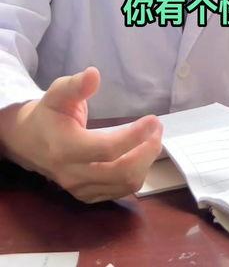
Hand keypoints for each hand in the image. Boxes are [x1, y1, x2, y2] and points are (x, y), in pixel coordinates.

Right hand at [0, 67, 162, 202]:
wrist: (28, 142)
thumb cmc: (48, 113)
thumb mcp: (57, 93)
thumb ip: (75, 85)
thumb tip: (94, 74)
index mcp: (65, 148)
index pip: (107, 149)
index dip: (134, 136)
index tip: (153, 120)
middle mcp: (73, 173)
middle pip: (121, 171)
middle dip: (147, 150)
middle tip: (157, 128)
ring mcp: (80, 188)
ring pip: (125, 184)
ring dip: (146, 161)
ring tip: (153, 138)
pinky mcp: (87, 195)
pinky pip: (120, 190)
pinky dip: (137, 172)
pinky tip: (141, 153)